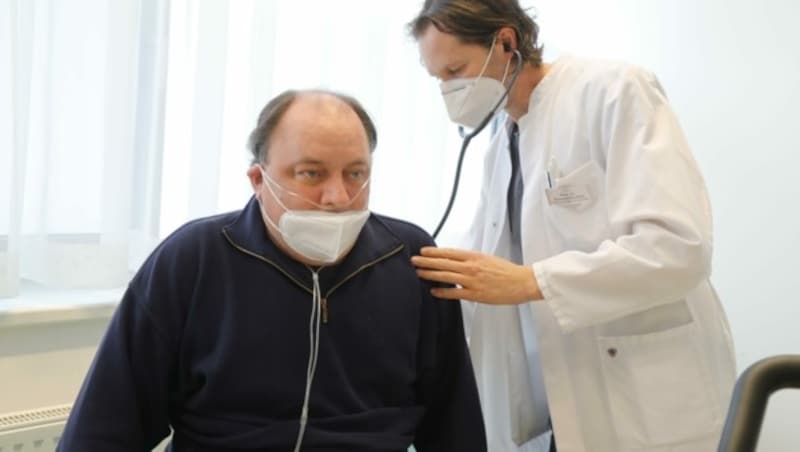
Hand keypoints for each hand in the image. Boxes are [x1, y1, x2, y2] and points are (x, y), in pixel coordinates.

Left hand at [411, 247, 542, 303]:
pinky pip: (455, 293)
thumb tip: (456, 261)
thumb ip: (471, 260)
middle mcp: (471, 267)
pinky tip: (433, 291)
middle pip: (444, 263)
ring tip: (418, 273)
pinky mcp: (476, 294)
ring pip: (446, 276)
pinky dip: (443, 292)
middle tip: (414, 260)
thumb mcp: (487, 259)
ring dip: (430, 274)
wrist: (522, 282)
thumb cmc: (507, 271)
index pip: (449, 252)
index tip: (423, 251)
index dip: (434, 252)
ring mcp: (472, 281)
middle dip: (426, 262)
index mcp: (475, 256)